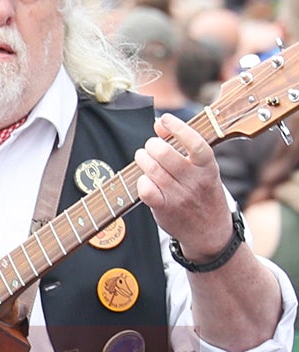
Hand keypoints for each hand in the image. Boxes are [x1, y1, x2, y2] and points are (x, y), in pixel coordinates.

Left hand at [135, 114, 231, 259]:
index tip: (165, 119)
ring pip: (154, 171)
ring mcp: (179, 197)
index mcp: (208, 168)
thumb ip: (183, 145)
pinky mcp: (165, 210)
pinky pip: (146, 190)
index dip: (178, 128)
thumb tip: (159, 123)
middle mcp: (195, 182)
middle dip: (152, 145)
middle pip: (167, 155)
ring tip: (142, 156)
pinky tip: (143, 178)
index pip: (195, 144)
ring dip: (143, 159)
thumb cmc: (203, 194)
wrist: (210, 232)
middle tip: (150, 146)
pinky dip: (141, 181)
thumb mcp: (203, 170)